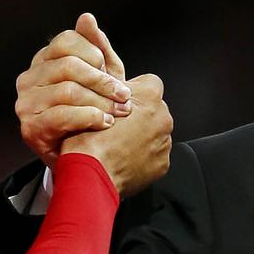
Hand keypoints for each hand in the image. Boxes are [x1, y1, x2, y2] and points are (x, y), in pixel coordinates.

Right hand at [15, 13, 130, 166]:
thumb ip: (96, 50)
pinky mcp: (30, 128)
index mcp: (43, 62)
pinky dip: (89, 117)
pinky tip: (104, 123)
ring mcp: (26, 104)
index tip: (113, 72)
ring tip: (118, 112)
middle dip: (102, 80)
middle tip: (124, 95)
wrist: (79, 160)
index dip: (94, 54)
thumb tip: (87, 18)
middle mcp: (28, 79)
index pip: (66, 41)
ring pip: (67, 90)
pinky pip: (62, 115)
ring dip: (100, 101)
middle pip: (68, 65)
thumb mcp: (98, 79)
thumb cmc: (89, 114)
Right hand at [61, 73, 171, 196]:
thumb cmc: (89, 139)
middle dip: (139, 114)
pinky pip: (155, 154)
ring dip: (142, 135)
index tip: (121, 101)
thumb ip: (110, 88)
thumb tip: (111, 79)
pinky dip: (144, 155)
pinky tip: (125, 158)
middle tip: (117, 124)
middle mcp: (163, 117)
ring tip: (119, 144)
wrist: (91, 175)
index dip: (133, 90)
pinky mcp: (162, 163)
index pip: (150, 82)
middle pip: (154, 108)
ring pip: (155, 131)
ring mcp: (164, 142)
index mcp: (149, 96)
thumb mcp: (93, 100)